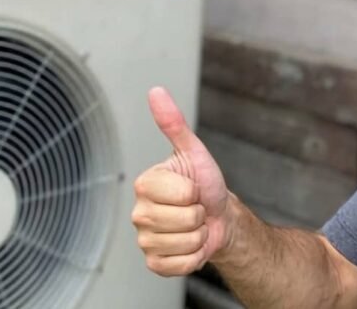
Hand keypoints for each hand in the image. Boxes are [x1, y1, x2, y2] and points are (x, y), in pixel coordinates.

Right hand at [132, 87, 230, 275]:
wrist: (218, 217)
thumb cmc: (205, 183)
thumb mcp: (194, 152)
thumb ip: (173, 123)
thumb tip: (156, 91)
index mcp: (144, 184)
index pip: (180, 194)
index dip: (195, 191)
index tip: (192, 187)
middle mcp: (138, 212)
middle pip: (184, 220)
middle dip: (200, 214)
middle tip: (195, 207)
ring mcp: (144, 239)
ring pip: (183, 243)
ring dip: (199, 236)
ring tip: (194, 225)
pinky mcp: (154, 263)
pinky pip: (178, 265)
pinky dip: (193, 257)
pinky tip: (190, 244)